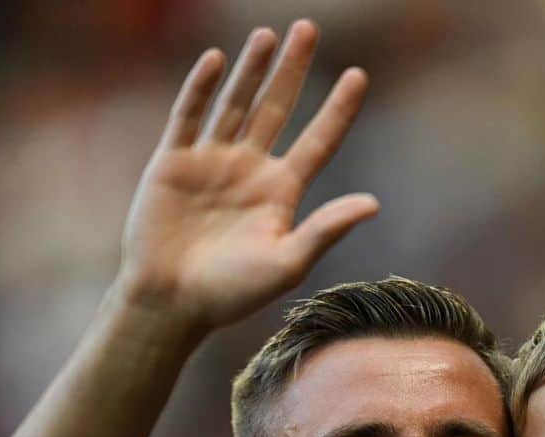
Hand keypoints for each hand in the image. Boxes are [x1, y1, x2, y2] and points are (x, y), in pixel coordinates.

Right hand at [118, 20, 378, 332]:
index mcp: (281, 192)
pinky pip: (189, 116)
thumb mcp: (287, 262)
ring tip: (269, 35)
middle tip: (308, 27)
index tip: (359, 75)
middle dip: (292, 69)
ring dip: (251, 70)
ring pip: (235, 103)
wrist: (171, 302)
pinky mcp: (173, 162)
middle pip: (276, 108)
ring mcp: (211, 162)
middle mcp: (250, 169)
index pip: (318, 141)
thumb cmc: (232, 293)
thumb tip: (373, 204)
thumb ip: (326, 230)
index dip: (338, 109)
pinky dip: (200, 88)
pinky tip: (215, 61)